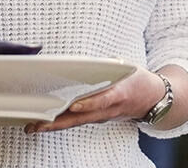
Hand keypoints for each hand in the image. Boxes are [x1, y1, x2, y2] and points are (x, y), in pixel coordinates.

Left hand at [26, 66, 158, 133]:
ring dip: (55, 125)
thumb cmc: (139, 81)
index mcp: (119, 94)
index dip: (88, 104)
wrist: (153, 99)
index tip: (73, 105)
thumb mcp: (128, 68)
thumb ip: (110, 66)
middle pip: (81, 118)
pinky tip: (47, 123)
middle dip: (59, 122)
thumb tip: (92, 61)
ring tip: (34, 126)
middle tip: (38, 123)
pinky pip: (78, 121)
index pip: (102, 100)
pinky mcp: (97, 118)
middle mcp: (109, 109)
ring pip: (76, 122)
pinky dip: (62, 123)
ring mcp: (102, 116)